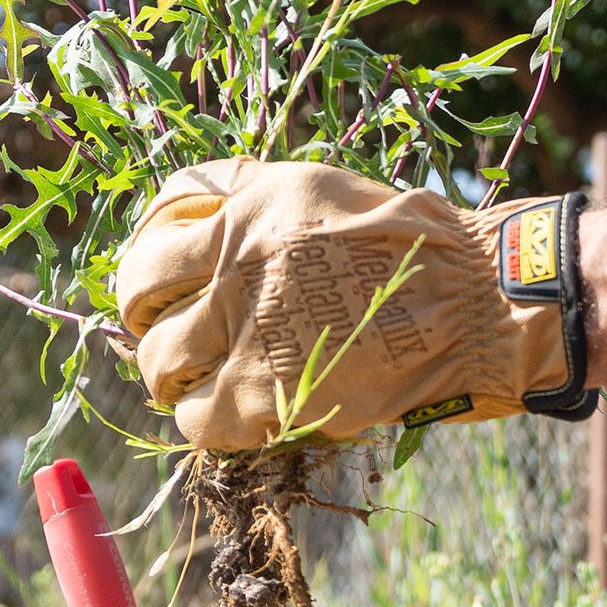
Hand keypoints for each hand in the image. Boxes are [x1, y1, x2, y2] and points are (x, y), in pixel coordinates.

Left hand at [116, 158, 594, 449]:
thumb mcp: (323, 187)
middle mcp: (236, 262)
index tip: (149, 280)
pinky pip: (194, 419)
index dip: (140, 254)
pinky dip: (199, 418)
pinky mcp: (264, 395)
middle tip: (157, 332)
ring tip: (188, 381)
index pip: (153, 224)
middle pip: (135, 294)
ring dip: (166, 374)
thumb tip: (195, 215)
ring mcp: (246, 330)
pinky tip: (222, 412)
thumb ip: (253, 193)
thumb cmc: (410, 243)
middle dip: (139, 318)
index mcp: (249, 207)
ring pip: (157, 361)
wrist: (472, 303)